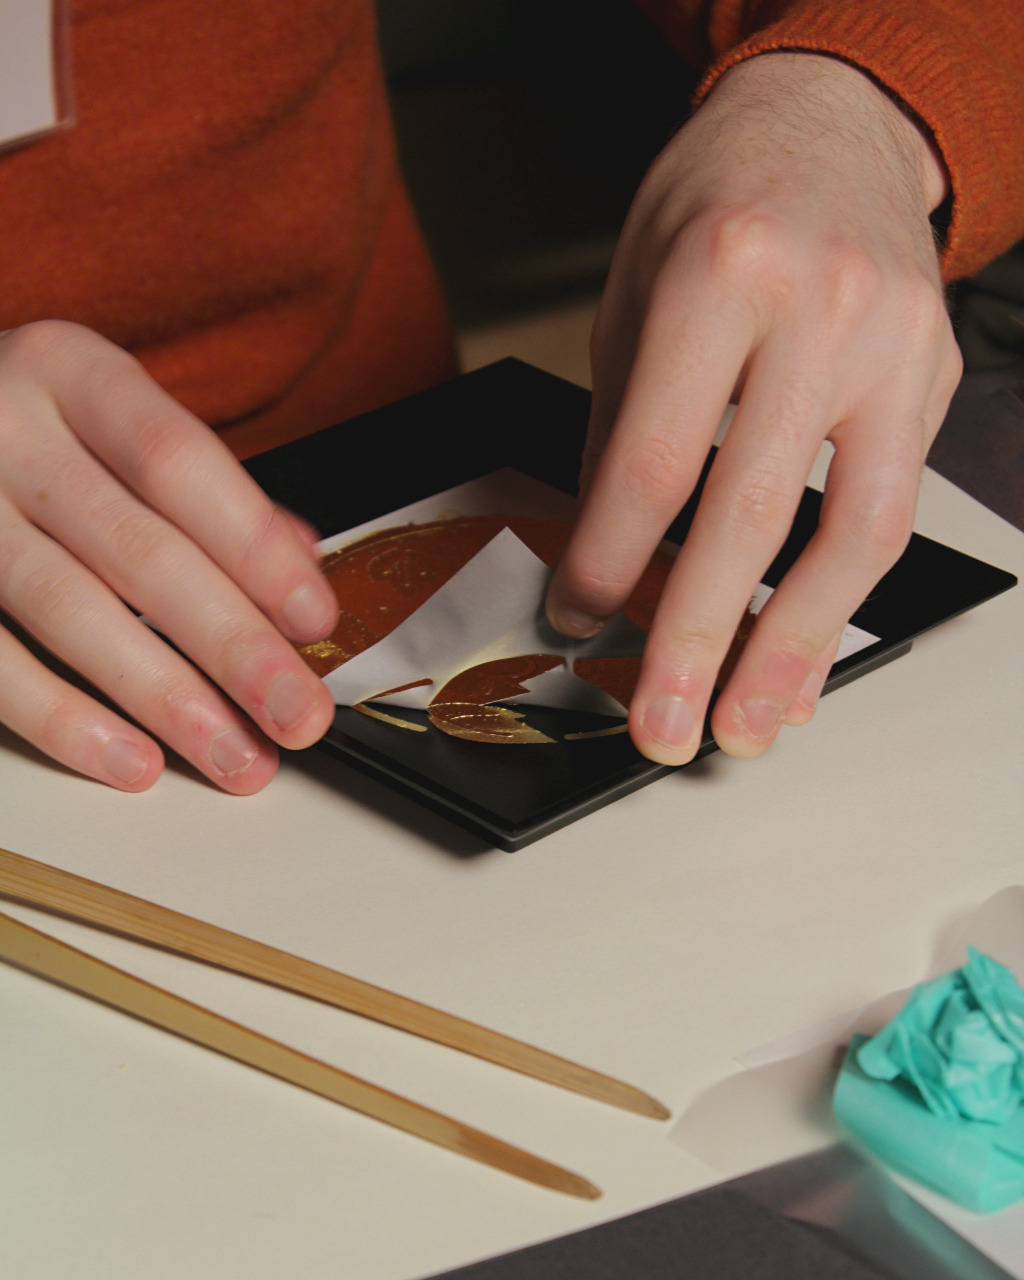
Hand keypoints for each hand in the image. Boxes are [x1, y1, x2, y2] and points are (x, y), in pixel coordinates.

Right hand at [0, 322, 338, 791]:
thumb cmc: (36, 429)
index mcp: (71, 373)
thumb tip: (301, 565)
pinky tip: (133, 760)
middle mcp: (3, 429)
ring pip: (67, 610)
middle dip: (231, 645)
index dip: (253, 547)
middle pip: (136, 549)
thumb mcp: (116, 422)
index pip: (178, 462)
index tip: (315, 619)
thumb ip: (206, 490)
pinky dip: (64, 720)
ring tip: (236, 756)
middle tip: (297, 713)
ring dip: (165, 698)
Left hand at [546, 53, 960, 763]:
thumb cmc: (715, 209)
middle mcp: (821, 312)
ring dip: (793, 652)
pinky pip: (891, 513)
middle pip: (752, 514)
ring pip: (853, 536)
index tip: (579, 622)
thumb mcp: (633, 298)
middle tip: (662, 726)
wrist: (830, 128)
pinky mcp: (937, 379)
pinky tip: (804, 659)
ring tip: (747, 727)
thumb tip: (608, 569)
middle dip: (700, 641)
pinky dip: (841, 601)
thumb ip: (624, 434)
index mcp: (723, 277)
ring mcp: (896, 348)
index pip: (655, 460)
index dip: (611, 562)